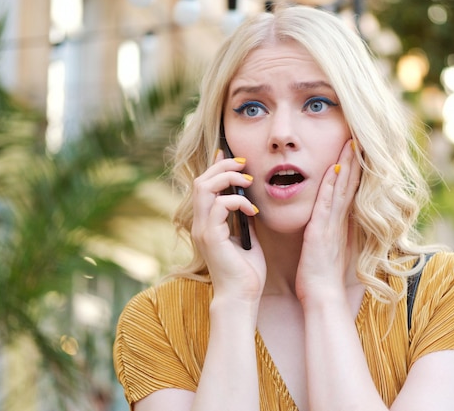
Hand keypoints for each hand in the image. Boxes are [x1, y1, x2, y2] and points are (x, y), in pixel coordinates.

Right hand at [191, 151, 265, 303]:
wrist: (242, 297)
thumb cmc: (246, 272)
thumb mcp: (247, 238)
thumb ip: (243, 219)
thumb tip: (249, 200)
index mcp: (207, 224)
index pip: (204, 187)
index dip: (216, 167)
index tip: (233, 156)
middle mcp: (200, 224)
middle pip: (200, 181)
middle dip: (222, 167)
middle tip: (244, 164)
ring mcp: (202, 230)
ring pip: (204, 188)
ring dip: (227, 178)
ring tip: (247, 181)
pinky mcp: (210, 237)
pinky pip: (219, 205)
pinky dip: (238, 202)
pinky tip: (253, 211)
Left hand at [295, 140, 361, 303]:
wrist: (322, 295)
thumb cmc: (321, 275)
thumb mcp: (328, 248)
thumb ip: (332, 232)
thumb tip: (334, 221)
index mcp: (341, 223)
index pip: (349, 190)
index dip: (354, 170)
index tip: (356, 150)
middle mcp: (340, 220)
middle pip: (350, 184)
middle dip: (354, 160)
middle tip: (358, 138)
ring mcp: (333, 224)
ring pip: (342, 189)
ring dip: (346, 166)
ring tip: (351, 144)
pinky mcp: (322, 230)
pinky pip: (327, 203)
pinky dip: (332, 185)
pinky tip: (333, 168)